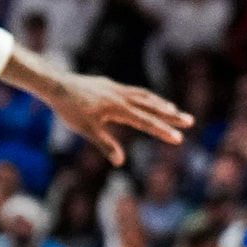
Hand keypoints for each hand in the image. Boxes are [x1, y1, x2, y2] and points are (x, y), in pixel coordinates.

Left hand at [26, 64, 190, 167]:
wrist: (57, 85)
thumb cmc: (70, 109)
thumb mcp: (87, 129)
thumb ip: (105, 144)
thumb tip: (120, 162)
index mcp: (118, 108)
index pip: (146, 122)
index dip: (162, 130)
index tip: (178, 138)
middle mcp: (122, 97)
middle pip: (151, 107)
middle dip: (171, 115)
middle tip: (190, 121)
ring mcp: (117, 89)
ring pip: (144, 97)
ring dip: (160, 104)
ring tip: (174, 110)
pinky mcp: (110, 85)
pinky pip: (134, 91)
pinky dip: (145, 96)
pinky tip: (148, 100)